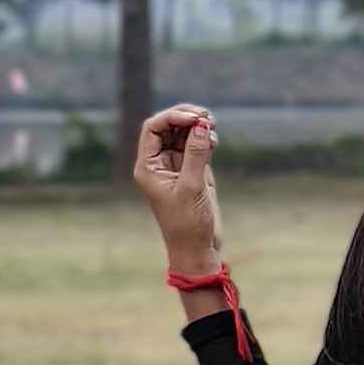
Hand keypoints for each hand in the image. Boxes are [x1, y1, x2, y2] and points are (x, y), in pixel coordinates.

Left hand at [134, 103, 220, 271]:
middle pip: (168, 128)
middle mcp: (159, 164)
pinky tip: (214, 139)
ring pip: (183, 135)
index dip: (172, 117)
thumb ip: (196, 153)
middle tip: (206, 117)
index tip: (193, 117)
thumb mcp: (192, 186)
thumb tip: (201, 125)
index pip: (154, 129)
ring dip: (197, 127)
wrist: (197, 248)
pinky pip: (196, 147)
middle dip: (186, 118)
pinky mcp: (192, 172)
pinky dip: (205, 139)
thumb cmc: (187, 222)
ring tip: (212, 125)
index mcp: (148, 166)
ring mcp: (176, 167)